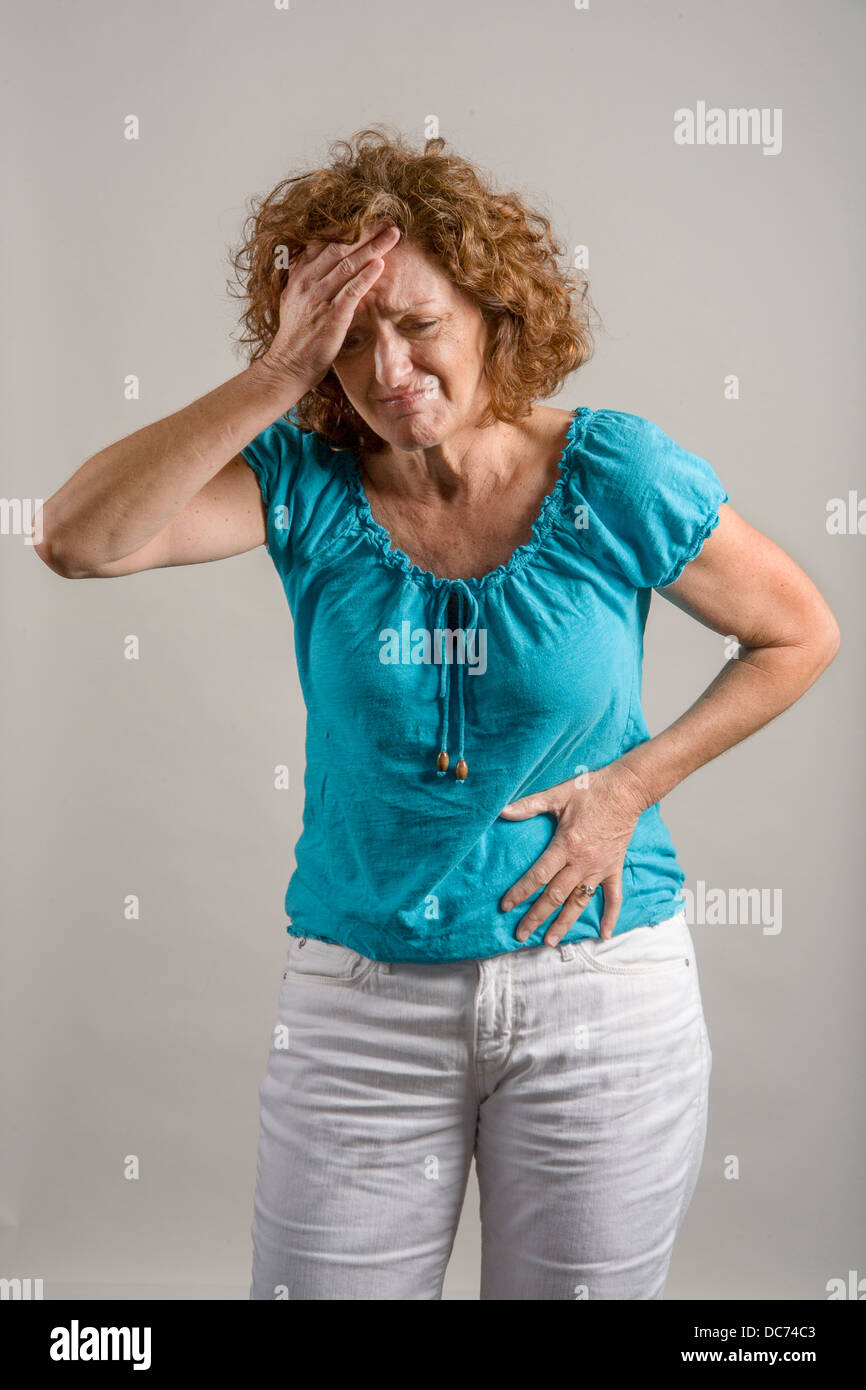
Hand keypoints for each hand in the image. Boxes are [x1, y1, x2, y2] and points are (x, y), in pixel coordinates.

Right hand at [260, 219, 400, 391]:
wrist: (288, 366)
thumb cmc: (296, 336)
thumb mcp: (293, 300)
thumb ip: (305, 278)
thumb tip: (313, 260)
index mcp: (299, 275)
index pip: (325, 242)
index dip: (348, 228)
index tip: (369, 219)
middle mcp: (307, 282)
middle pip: (340, 247)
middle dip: (365, 232)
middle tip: (388, 221)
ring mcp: (318, 298)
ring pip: (347, 265)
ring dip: (372, 247)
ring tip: (393, 234)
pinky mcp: (331, 317)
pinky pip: (351, 291)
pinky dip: (365, 277)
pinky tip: (380, 264)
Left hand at [498, 762, 648, 944]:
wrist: (626, 790)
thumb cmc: (591, 791)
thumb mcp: (557, 794)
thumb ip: (529, 805)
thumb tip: (502, 811)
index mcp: (566, 845)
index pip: (538, 875)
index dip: (521, 892)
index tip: (506, 906)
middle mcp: (582, 862)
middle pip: (555, 896)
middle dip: (536, 916)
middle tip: (520, 934)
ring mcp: (600, 868)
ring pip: (579, 902)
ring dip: (564, 923)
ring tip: (550, 941)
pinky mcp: (614, 868)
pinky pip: (614, 897)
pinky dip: (610, 916)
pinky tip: (604, 934)